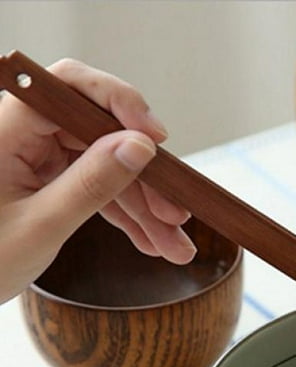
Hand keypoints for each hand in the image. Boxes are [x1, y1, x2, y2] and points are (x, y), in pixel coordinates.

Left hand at [0, 58, 196, 303]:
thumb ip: (92, 183)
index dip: (119, 104)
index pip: (70, 88)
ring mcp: (38, 157)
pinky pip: (98, 189)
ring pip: (107, 168)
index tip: (156, 139)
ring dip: (144, 208)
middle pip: (101, 136)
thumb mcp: (42, 226)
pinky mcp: (48, 180)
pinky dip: (127, 216)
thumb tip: (140, 147)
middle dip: (145, 179)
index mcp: (7, 129)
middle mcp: (24, 134)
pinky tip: (151, 241)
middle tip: (175, 215)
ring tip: (173, 245)